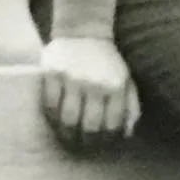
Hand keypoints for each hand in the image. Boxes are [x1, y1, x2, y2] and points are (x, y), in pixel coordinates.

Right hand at [39, 37, 140, 152]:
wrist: (84, 32)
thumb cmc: (108, 62)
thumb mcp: (126, 80)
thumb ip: (130, 106)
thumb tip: (127, 134)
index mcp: (116, 87)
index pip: (111, 124)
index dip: (106, 140)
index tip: (100, 146)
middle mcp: (94, 84)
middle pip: (89, 126)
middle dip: (86, 141)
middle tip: (82, 146)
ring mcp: (71, 79)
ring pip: (67, 119)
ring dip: (67, 134)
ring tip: (67, 138)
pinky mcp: (52, 74)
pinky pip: (49, 105)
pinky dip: (51, 117)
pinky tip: (55, 121)